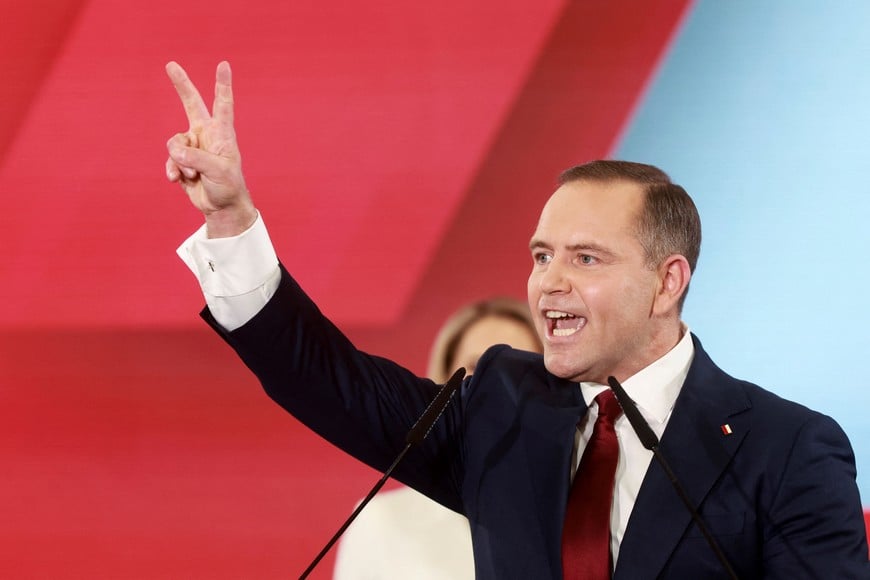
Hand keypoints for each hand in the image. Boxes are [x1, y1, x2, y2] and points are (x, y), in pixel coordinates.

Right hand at [165, 61, 256, 236]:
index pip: (223, 104)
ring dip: (180, 162)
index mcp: (221, 133)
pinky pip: (169, 160)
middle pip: (192, 104)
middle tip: (170, 64)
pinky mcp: (181, 160)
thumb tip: (174, 151)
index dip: (222, 84)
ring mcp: (192, 146)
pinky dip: (173, 171)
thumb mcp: (217, 171)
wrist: (220, 206)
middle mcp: (206, 134)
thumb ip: (196, 158)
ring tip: (195, 175)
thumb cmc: (228, 186)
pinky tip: (180, 180)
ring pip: (173, 143)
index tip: (224, 65)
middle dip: (181, 85)